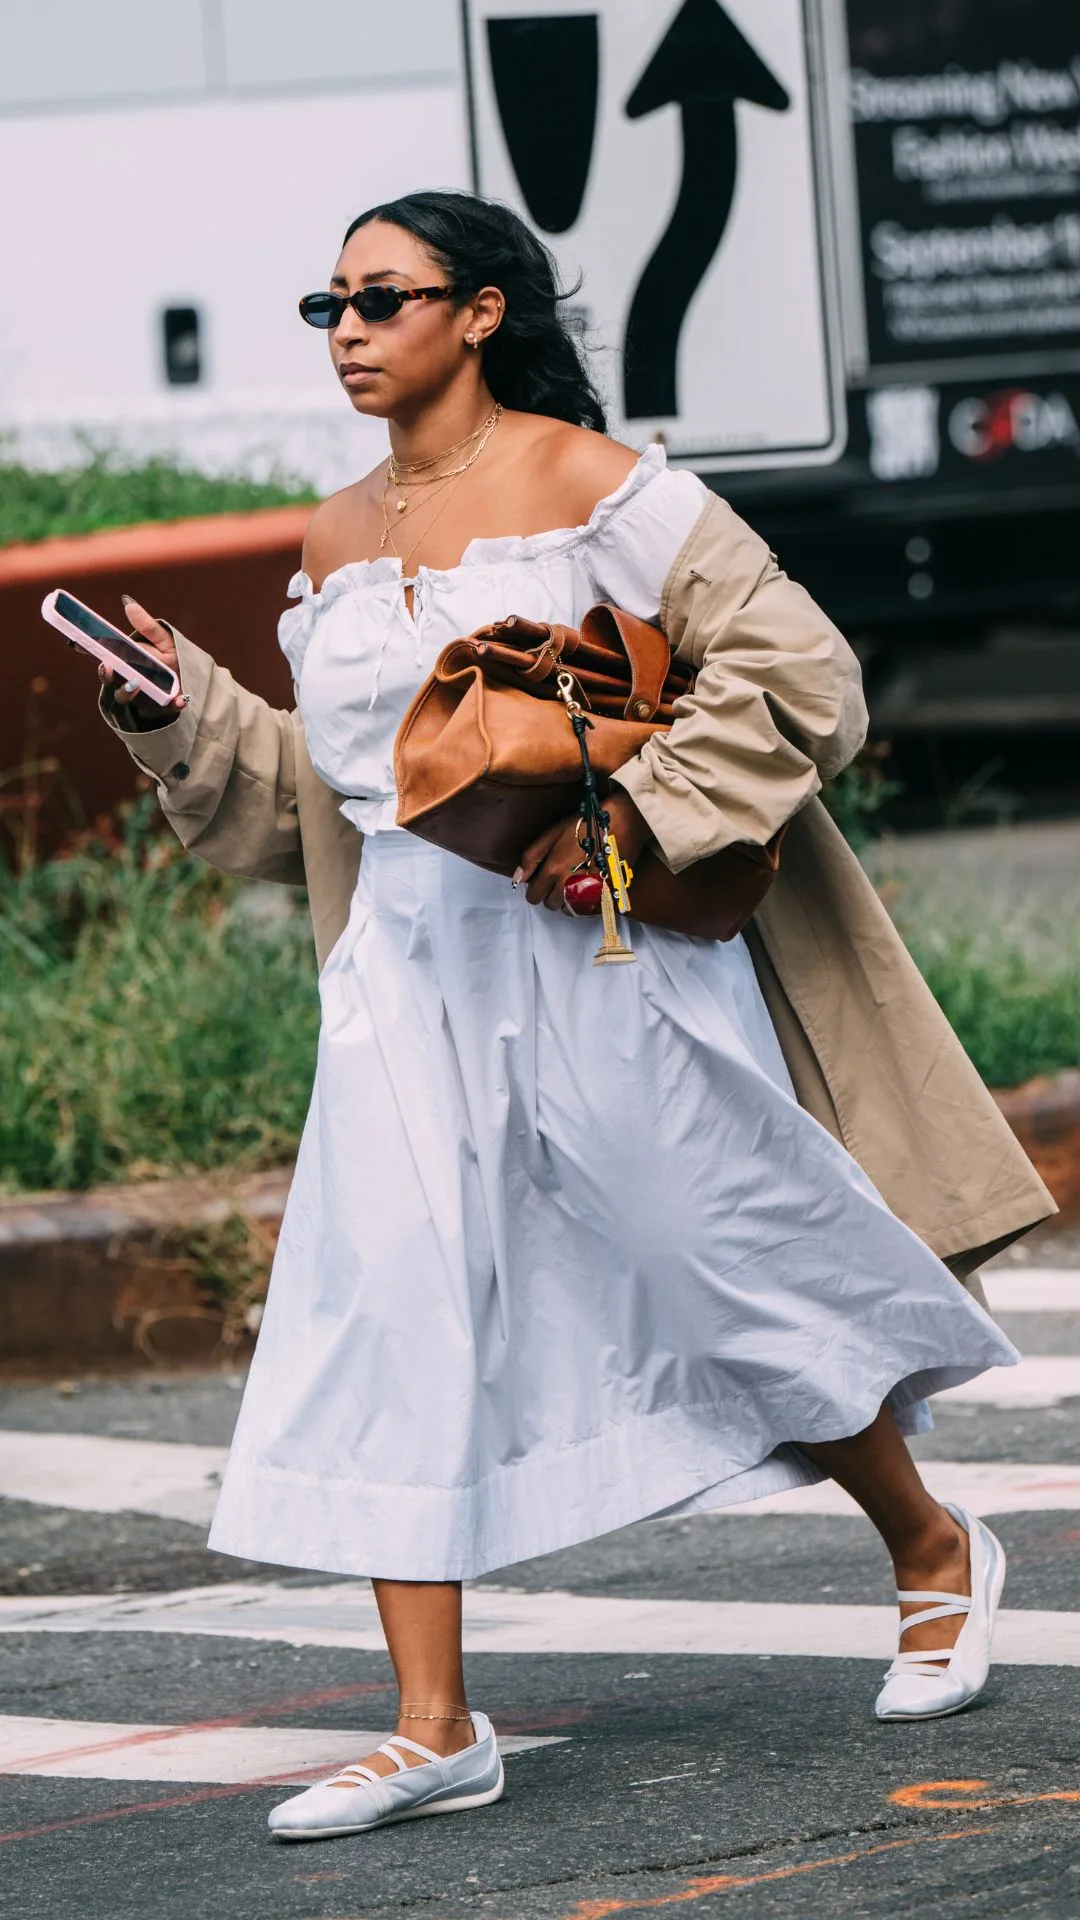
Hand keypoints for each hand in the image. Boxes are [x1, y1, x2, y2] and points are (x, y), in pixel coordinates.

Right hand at [98, 595, 186, 721]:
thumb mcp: (161, 640)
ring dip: (128, 691)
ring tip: (135, 683)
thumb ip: (147, 627)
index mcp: (125, 664)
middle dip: (107, 676)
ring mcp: (143, 698)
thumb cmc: (170, 659)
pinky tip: (181, 700)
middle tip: (107, 667)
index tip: (76, 643)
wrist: (190, 682)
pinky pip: (166, 710)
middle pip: (110, 681)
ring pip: (128, 698)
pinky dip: (173, 705)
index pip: (103, 659)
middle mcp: (129, 682)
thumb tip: (128, 604)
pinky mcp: (163, 709)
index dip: (88, 651)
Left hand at [516, 791, 651, 911]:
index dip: (535, 889)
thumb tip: (518, 879)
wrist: (622, 822)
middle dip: (550, 894)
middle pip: (550, 905)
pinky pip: (588, 910)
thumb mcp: (552, 832)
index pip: (534, 896)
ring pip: (569, 909)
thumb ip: (532, 856)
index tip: (542, 880)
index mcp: (554, 870)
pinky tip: (587, 888)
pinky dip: (584, 903)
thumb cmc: (584, 823)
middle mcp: (569, 885)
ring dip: (567, 900)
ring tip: (574, 882)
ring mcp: (588, 892)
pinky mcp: (606, 894)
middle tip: (559, 878)